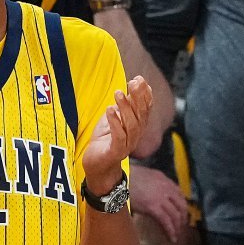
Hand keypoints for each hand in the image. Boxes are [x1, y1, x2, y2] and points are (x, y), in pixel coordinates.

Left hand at [81, 76, 151, 192]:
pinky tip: (109, 110)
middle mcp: (136, 135)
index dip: (145, 94)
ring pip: (132, 124)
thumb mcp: (114, 119)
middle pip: (141, 114)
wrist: (97, 166)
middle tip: (132, 81)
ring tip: (118, 93)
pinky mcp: (116, 152)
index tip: (139, 78)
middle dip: (138, 97)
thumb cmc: (105, 141)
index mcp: (137, 126)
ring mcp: (127, 144)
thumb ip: (124, 106)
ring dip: (125, 107)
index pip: (145, 108)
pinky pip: (119, 136)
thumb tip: (132, 86)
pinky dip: (115, 123)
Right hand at [129, 163, 188, 242]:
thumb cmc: (126, 177)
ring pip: (175, 215)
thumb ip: (153, 183)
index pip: (180, 194)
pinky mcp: (153, 207)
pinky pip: (166, 221)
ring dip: (177, 226)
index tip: (180, 212)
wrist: (117, 179)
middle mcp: (166, 188)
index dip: (181, 205)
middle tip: (180, 226)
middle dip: (182, 217)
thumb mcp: (144, 175)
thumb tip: (153, 193)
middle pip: (181, 205)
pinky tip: (171, 238)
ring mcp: (160, 198)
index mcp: (164, 180)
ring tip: (176, 235)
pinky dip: (170, 230)